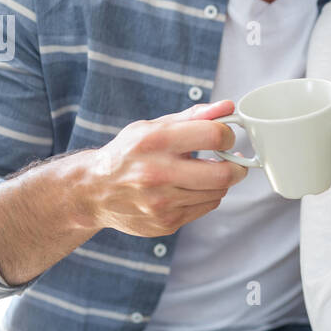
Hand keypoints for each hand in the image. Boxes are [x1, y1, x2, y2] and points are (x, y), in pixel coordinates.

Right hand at [82, 99, 246, 236]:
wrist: (93, 191)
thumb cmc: (127, 154)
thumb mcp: (153, 127)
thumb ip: (194, 117)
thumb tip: (228, 107)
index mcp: (154, 142)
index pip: (213, 136)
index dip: (227, 135)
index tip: (225, 137)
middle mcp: (158, 173)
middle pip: (223, 173)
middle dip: (237, 165)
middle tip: (234, 160)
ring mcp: (162, 202)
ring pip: (218, 192)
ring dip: (221, 181)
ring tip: (208, 172)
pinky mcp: (166, 223)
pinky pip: (205, 207)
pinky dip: (207, 196)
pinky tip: (193, 187)